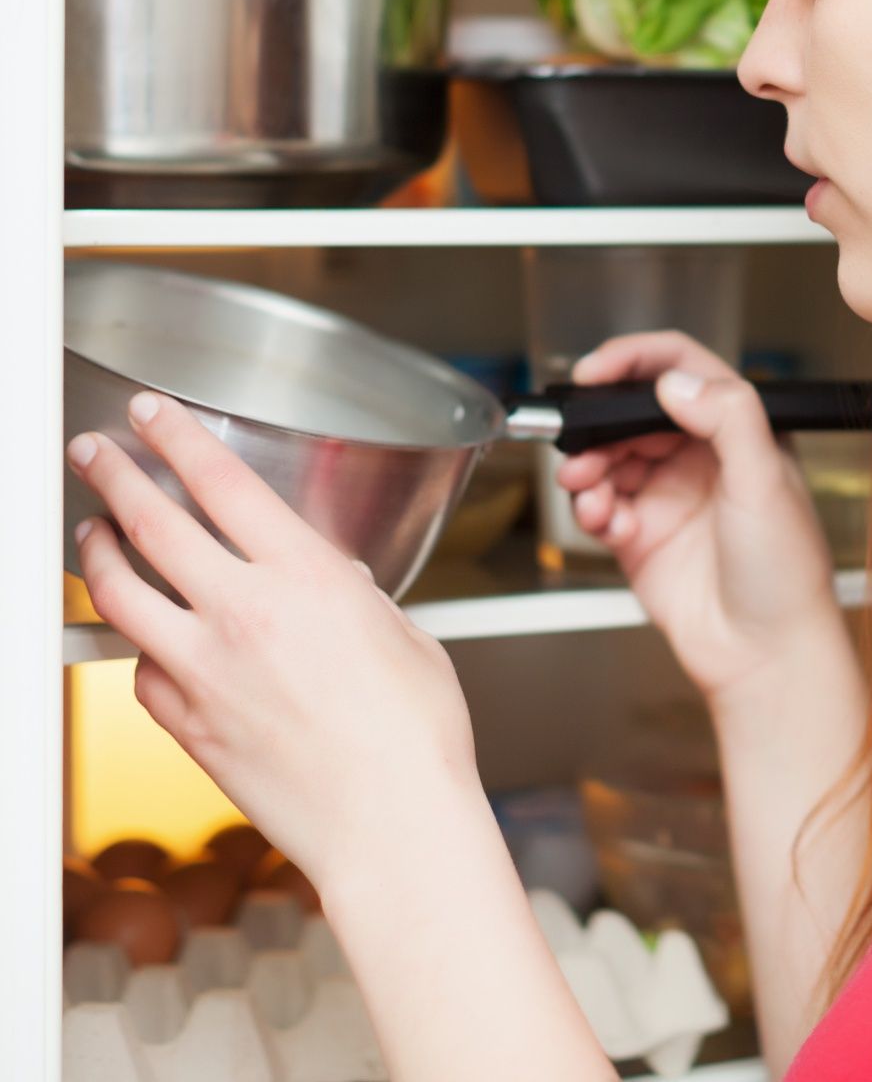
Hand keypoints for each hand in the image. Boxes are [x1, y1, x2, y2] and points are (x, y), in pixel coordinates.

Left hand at [66, 393, 481, 890]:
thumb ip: (355, 597)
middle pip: (152, 525)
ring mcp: (203, 671)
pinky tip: (144, 638)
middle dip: (114, 475)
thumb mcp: (402, 634)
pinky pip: (139, 669)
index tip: (153, 414)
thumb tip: (332, 585)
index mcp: (306, 578)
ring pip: (120, 594)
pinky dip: (136, 645)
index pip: (222, 484)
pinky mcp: (183, 725)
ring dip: (98, 553)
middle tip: (93, 451)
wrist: (389, 821)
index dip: (179, 438)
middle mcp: (243, 615)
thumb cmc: (416, 735)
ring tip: (91, 532)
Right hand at [556, 331, 842, 706]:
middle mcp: (702, 459)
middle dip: (599, 424)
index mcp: (739, 432)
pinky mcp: (641, 538)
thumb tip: (678, 381)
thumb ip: (729, 418)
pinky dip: (591, 509)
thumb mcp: (765, 481)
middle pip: (632, 415)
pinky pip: (601, 508)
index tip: (595, 371)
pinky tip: (603, 522)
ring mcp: (669, 498)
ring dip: (588, 468)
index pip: (684, 370)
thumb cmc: (786, 572)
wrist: (766, 655)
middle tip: (579, 444)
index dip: (636, 361)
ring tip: (585, 489)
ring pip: (609, 458)